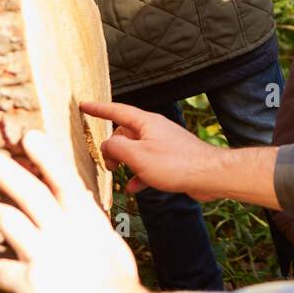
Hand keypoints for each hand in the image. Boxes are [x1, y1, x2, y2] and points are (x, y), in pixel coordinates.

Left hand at [0, 129, 149, 292]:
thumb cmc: (119, 285)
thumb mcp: (109, 245)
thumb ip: (91, 224)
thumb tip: (84, 204)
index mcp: (86, 219)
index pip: (63, 178)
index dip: (44, 155)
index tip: (28, 136)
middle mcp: (63, 230)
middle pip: (28, 191)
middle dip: (3, 170)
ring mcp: (45, 254)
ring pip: (8, 220)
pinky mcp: (30, 282)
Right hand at [80, 100, 218, 198]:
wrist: (210, 176)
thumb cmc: (176, 164)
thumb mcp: (137, 156)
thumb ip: (115, 147)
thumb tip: (107, 146)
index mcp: (147, 123)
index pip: (117, 110)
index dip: (99, 108)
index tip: (83, 105)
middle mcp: (156, 130)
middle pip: (125, 133)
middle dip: (112, 147)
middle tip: (106, 163)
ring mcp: (165, 145)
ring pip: (136, 150)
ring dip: (124, 162)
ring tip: (116, 174)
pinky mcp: (172, 160)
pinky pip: (148, 165)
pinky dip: (138, 174)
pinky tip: (133, 187)